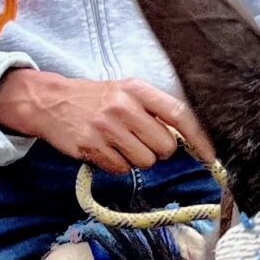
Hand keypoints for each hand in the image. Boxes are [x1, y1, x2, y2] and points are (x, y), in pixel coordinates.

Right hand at [0, 66, 214, 170]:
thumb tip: (188, 141)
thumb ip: (154, 112)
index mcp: (137, 89)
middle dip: (158, 150)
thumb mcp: (126, 93)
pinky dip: (116, 165)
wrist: (50, 102)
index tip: (209, 156)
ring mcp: (106, 127)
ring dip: (136, 159)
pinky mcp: (92, 146)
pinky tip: (104, 150)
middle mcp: (124, 106)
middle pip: (165, 146)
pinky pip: (121, 170)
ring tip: (119, 144)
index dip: (199, 139)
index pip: (179, 114)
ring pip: (145, 162)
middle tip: (138, 141)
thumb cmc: (96, 100)